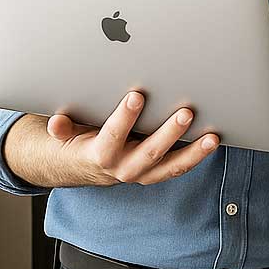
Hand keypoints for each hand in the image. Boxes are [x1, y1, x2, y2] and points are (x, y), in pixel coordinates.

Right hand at [46, 91, 219, 185]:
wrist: (83, 166)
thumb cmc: (79, 140)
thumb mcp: (66, 132)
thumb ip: (63, 126)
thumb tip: (55, 122)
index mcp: (99, 155)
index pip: (111, 137)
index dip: (123, 118)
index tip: (135, 96)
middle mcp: (123, 167)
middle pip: (149, 153)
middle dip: (168, 133)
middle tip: (186, 112)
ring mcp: (143, 172)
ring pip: (170, 166)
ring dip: (193, 152)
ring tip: (212, 137)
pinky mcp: (157, 171)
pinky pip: (179, 167)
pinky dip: (197, 156)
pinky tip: (213, 140)